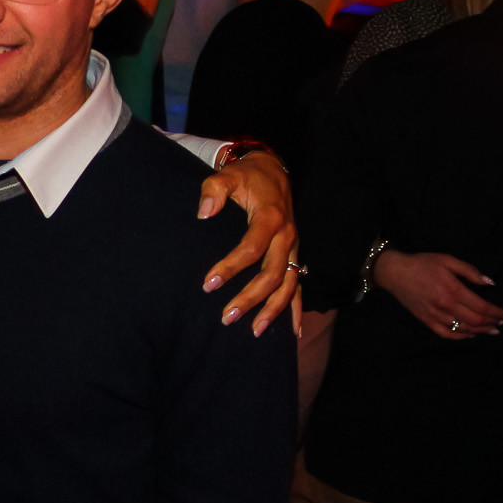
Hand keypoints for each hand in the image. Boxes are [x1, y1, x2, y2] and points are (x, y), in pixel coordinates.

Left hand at [198, 150, 298, 336]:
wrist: (273, 170)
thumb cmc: (247, 175)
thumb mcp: (228, 175)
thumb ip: (214, 190)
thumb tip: (204, 213)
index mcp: (270, 218)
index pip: (251, 249)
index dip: (230, 268)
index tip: (207, 284)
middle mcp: (287, 236)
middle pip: (272, 274)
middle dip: (250, 298)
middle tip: (226, 317)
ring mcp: (293, 247)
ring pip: (288, 285)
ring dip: (272, 310)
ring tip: (253, 331)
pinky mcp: (293, 254)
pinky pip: (298, 284)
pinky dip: (295, 308)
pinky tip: (292, 332)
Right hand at [375, 249, 502, 339]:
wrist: (394, 272)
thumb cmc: (422, 264)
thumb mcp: (447, 260)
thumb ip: (470, 271)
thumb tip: (490, 283)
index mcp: (452, 289)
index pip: (481, 307)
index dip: (496, 313)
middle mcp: (444, 305)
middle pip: (475, 320)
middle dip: (492, 323)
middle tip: (502, 324)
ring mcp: (434, 315)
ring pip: (462, 329)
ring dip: (480, 331)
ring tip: (491, 330)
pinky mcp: (425, 320)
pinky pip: (446, 333)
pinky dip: (460, 336)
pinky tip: (470, 335)